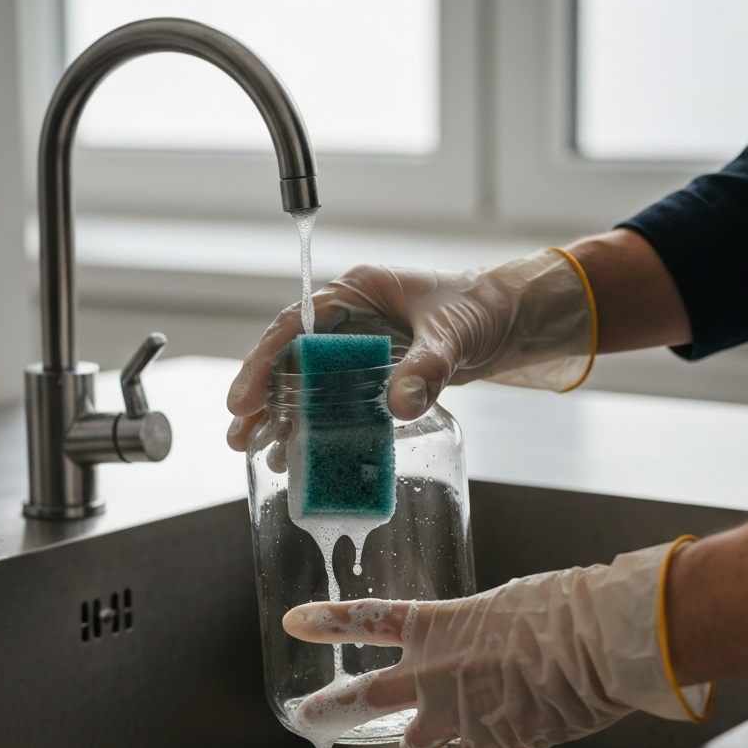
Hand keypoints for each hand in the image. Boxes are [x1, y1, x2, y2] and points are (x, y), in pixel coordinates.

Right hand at [226, 247, 593, 449]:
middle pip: (291, 358)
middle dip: (262, 398)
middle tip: (239, 437)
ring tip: (259, 452)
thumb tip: (399, 404)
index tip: (243, 399)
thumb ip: (427, 366)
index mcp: (356, 292)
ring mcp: (358, 349)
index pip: (295, 325)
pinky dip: (317, 425)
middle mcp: (348, 320)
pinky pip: (334, 401)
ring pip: (306, 382)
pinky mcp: (371, 375)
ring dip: (283, 416)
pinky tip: (301, 454)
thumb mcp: (453, 333)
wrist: (507, 321)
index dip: (263, 361)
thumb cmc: (479, 309)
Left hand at [283, 543, 712, 747]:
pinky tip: (504, 743)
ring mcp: (456, 714)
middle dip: (328, 710)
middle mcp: (434, 673)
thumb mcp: (506, 606)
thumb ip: (477, 633)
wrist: (597, 643)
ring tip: (442, 736)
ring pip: (416, 744)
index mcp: (438, 625)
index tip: (295, 622)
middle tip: (305, 718)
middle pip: (363, 697)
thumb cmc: (563, 609)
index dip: (328, 621)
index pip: (370, 619)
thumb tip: (482, 653)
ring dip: (425, 741)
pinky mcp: (487, 746)